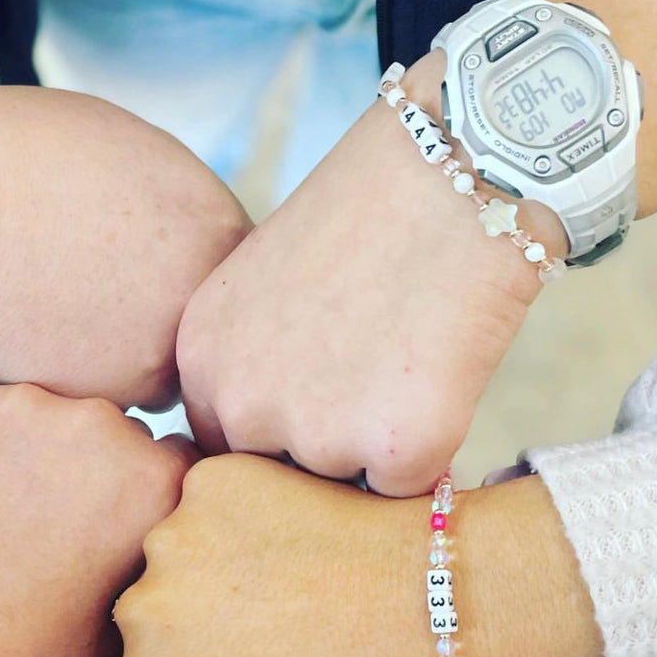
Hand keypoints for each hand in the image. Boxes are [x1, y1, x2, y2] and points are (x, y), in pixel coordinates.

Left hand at [0, 382, 197, 656]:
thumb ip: (150, 559)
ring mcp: (22, 405)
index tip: (120, 520)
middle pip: (114, 433)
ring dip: (34, 454)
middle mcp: (99, 427)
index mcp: (154, 484)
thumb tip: (148, 532)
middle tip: (54, 525)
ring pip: (47, 418)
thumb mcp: (120, 628)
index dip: (148, 494)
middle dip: (93, 469)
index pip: (178, 462)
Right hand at [61, 456, 605, 656]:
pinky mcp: (208, 480)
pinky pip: (202, 496)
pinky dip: (237, 509)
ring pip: (167, 551)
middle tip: (274, 622)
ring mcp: (169, 540)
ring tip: (287, 576)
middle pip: (141, 615)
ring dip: (210, 559)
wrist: (439, 606)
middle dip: (191, 618)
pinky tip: (292, 530)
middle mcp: (135, 618)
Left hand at [177, 52, 565, 495]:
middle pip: (278, 475)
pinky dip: (429, 447)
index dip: (277, 431)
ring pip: (343, 483)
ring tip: (402, 358)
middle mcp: (241, 406)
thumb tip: (273, 445)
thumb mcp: (260, 290)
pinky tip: (437, 374)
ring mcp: (314, 433)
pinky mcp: (394, 448)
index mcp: (200, 361)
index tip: (319, 395)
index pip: (226, 445)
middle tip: (368, 374)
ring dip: (373, 446)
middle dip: (322, 445)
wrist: (456, 172)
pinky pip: (407, 484)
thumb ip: (248, 368)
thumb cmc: (364, 221)